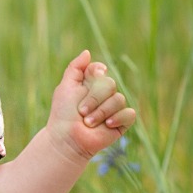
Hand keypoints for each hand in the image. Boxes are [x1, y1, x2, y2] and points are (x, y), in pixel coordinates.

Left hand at [48, 50, 136, 164]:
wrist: (67, 139)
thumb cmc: (63, 114)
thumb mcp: (65, 87)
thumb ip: (75, 68)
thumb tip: (87, 52)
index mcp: (91, 84)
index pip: (100, 70)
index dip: (96, 74)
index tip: (87, 82)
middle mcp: (104, 94)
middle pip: (110, 84)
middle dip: (94, 98)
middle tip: (81, 111)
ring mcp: (113, 108)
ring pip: (118, 99)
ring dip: (101, 112)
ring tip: (88, 123)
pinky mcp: (122, 122)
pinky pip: (129, 114)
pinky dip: (117, 118)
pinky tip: (106, 125)